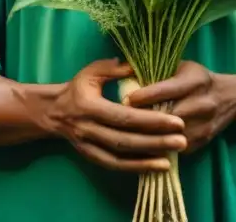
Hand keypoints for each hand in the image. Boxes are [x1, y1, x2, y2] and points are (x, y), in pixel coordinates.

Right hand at [47, 59, 186, 172]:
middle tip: (182, 141)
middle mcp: (88, 129)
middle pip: (125, 140)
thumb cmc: (77, 88)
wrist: (53, 112)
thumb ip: (113, 69)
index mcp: (90, 106)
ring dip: (147, 160)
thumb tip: (136, 66)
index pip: (124, 116)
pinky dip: (135, 169)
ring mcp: (88, 146)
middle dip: (155, 142)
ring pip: (120, 157)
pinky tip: (156, 167)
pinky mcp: (91, 158)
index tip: (176, 121)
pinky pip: (115, 166)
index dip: (151, 120)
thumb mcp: (92, 72)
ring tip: (173, 158)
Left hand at [124, 61, 235, 153]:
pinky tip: (145, 146)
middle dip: (144, 119)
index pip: (168, 89)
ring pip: (172, 135)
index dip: (145, 95)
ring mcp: (205, 124)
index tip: (125, 99)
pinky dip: (161, 147)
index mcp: (196, 80)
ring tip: (128, 136)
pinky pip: (178, 148)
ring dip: (150, 137)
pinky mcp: (204, 140)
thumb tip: (125, 71)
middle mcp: (203, 103)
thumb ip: (158, 70)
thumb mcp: (182, 67)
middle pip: (169, 116)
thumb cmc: (198, 79)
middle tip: (120, 121)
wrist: (230, 97)